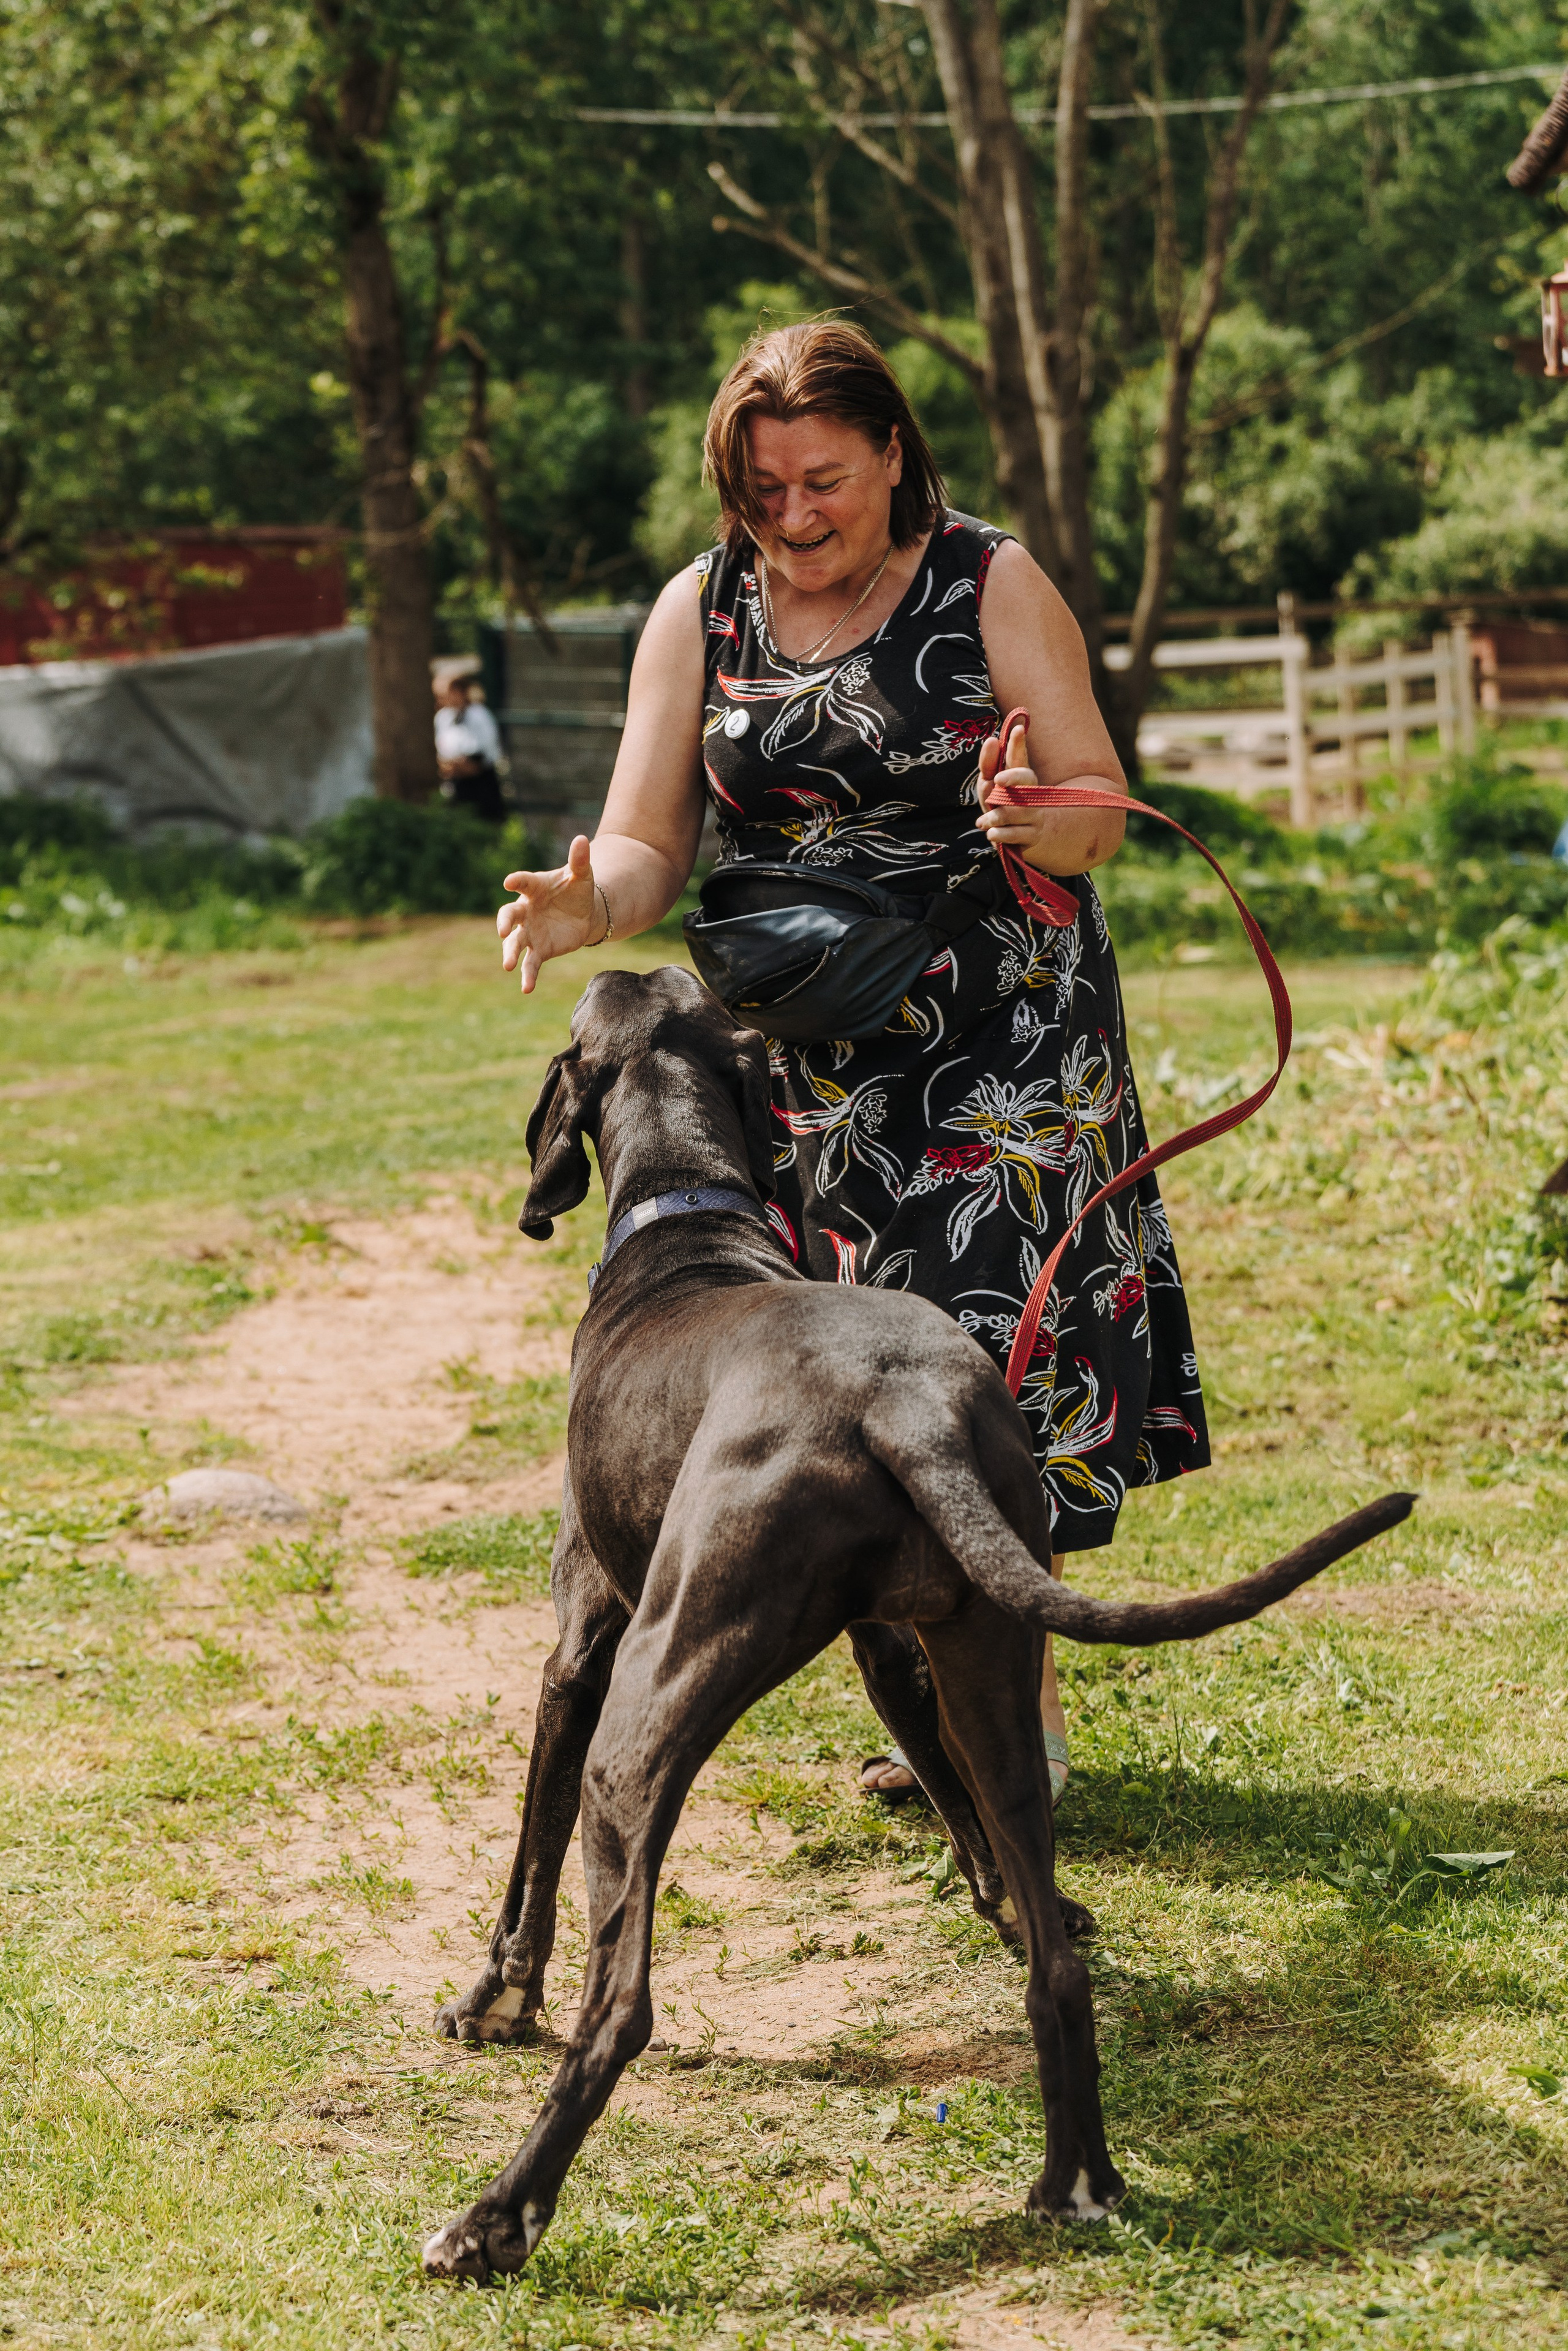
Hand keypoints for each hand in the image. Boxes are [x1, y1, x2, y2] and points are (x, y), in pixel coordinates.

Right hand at [496, 833, 599, 993]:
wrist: (583, 913)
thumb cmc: (577, 889)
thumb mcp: (582, 874)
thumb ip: (580, 860)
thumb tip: (581, 839)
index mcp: (534, 887)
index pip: (523, 882)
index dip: (516, 881)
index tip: (508, 882)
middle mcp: (526, 910)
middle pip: (510, 915)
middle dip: (505, 923)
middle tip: (502, 931)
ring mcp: (530, 931)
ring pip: (515, 943)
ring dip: (510, 953)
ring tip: (507, 966)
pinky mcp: (539, 950)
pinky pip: (530, 964)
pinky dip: (527, 976)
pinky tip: (526, 989)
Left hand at [976, 720, 1052, 865]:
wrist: (1019, 839)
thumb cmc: (1001, 806)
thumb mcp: (989, 785)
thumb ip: (988, 766)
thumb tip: (991, 741)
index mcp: (1021, 776)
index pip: (1020, 757)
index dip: (1018, 743)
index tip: (1017, 729)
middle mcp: (1032, 791)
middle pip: (1026, 778)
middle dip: (1012, 776)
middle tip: (997, 780)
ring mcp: (1035, 814)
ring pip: (1015, 810)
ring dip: (995, 816)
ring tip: (984, 822)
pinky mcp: (1033, 835)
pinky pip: (1014, 833)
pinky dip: (999, 833)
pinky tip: (991, 833)